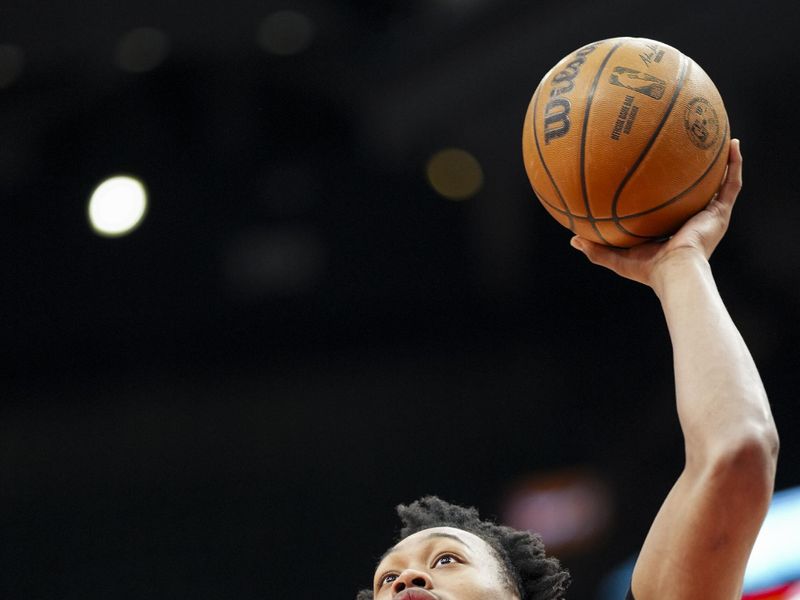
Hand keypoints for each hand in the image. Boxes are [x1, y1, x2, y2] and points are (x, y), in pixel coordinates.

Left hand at [570, 138, 742, 288]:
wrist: (674, 271)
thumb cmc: (647, 269)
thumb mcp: (616, 257)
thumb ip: (596, 248)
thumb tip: (572, 240)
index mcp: (672, 230)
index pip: (670, 207)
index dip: (667, 191)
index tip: (658, 173)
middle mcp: (693, 220)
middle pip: (695, 191)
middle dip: (694, 172)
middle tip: (688, 149)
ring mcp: (709, 216)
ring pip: (719, 183)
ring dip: (721, 162)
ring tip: (722, 139)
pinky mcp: (720, 213)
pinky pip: (731, 183)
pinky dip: (734, 163)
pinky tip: (734, 144)